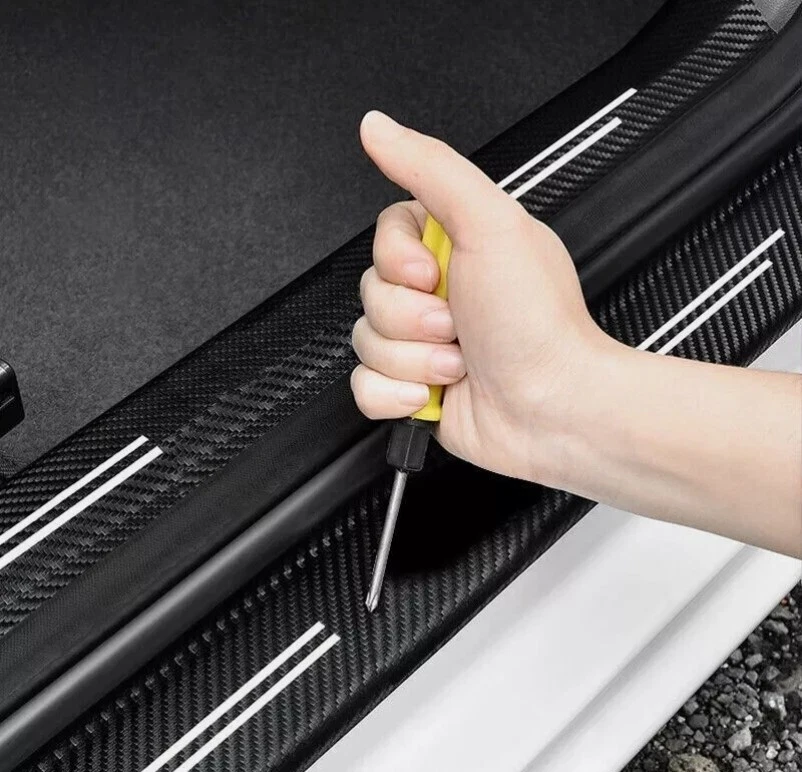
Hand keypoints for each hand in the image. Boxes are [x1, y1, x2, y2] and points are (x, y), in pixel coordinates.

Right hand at [351, 110, 610, 484]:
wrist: (554, 409)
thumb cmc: (539, 325)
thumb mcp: (490, 224)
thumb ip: (430, 168)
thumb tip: (379, 128)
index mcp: (457, 247)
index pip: (384, 238)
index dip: (397, 260)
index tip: (431, 273)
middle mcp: (439, 294)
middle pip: (370, 292)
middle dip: (411, 316)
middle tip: (456, 323)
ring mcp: (424, 344)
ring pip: (365, 341)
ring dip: (412, 357)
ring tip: (459, 361)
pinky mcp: (415, 387)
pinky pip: (365, 386)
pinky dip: (396, 394)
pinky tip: (433, 390)